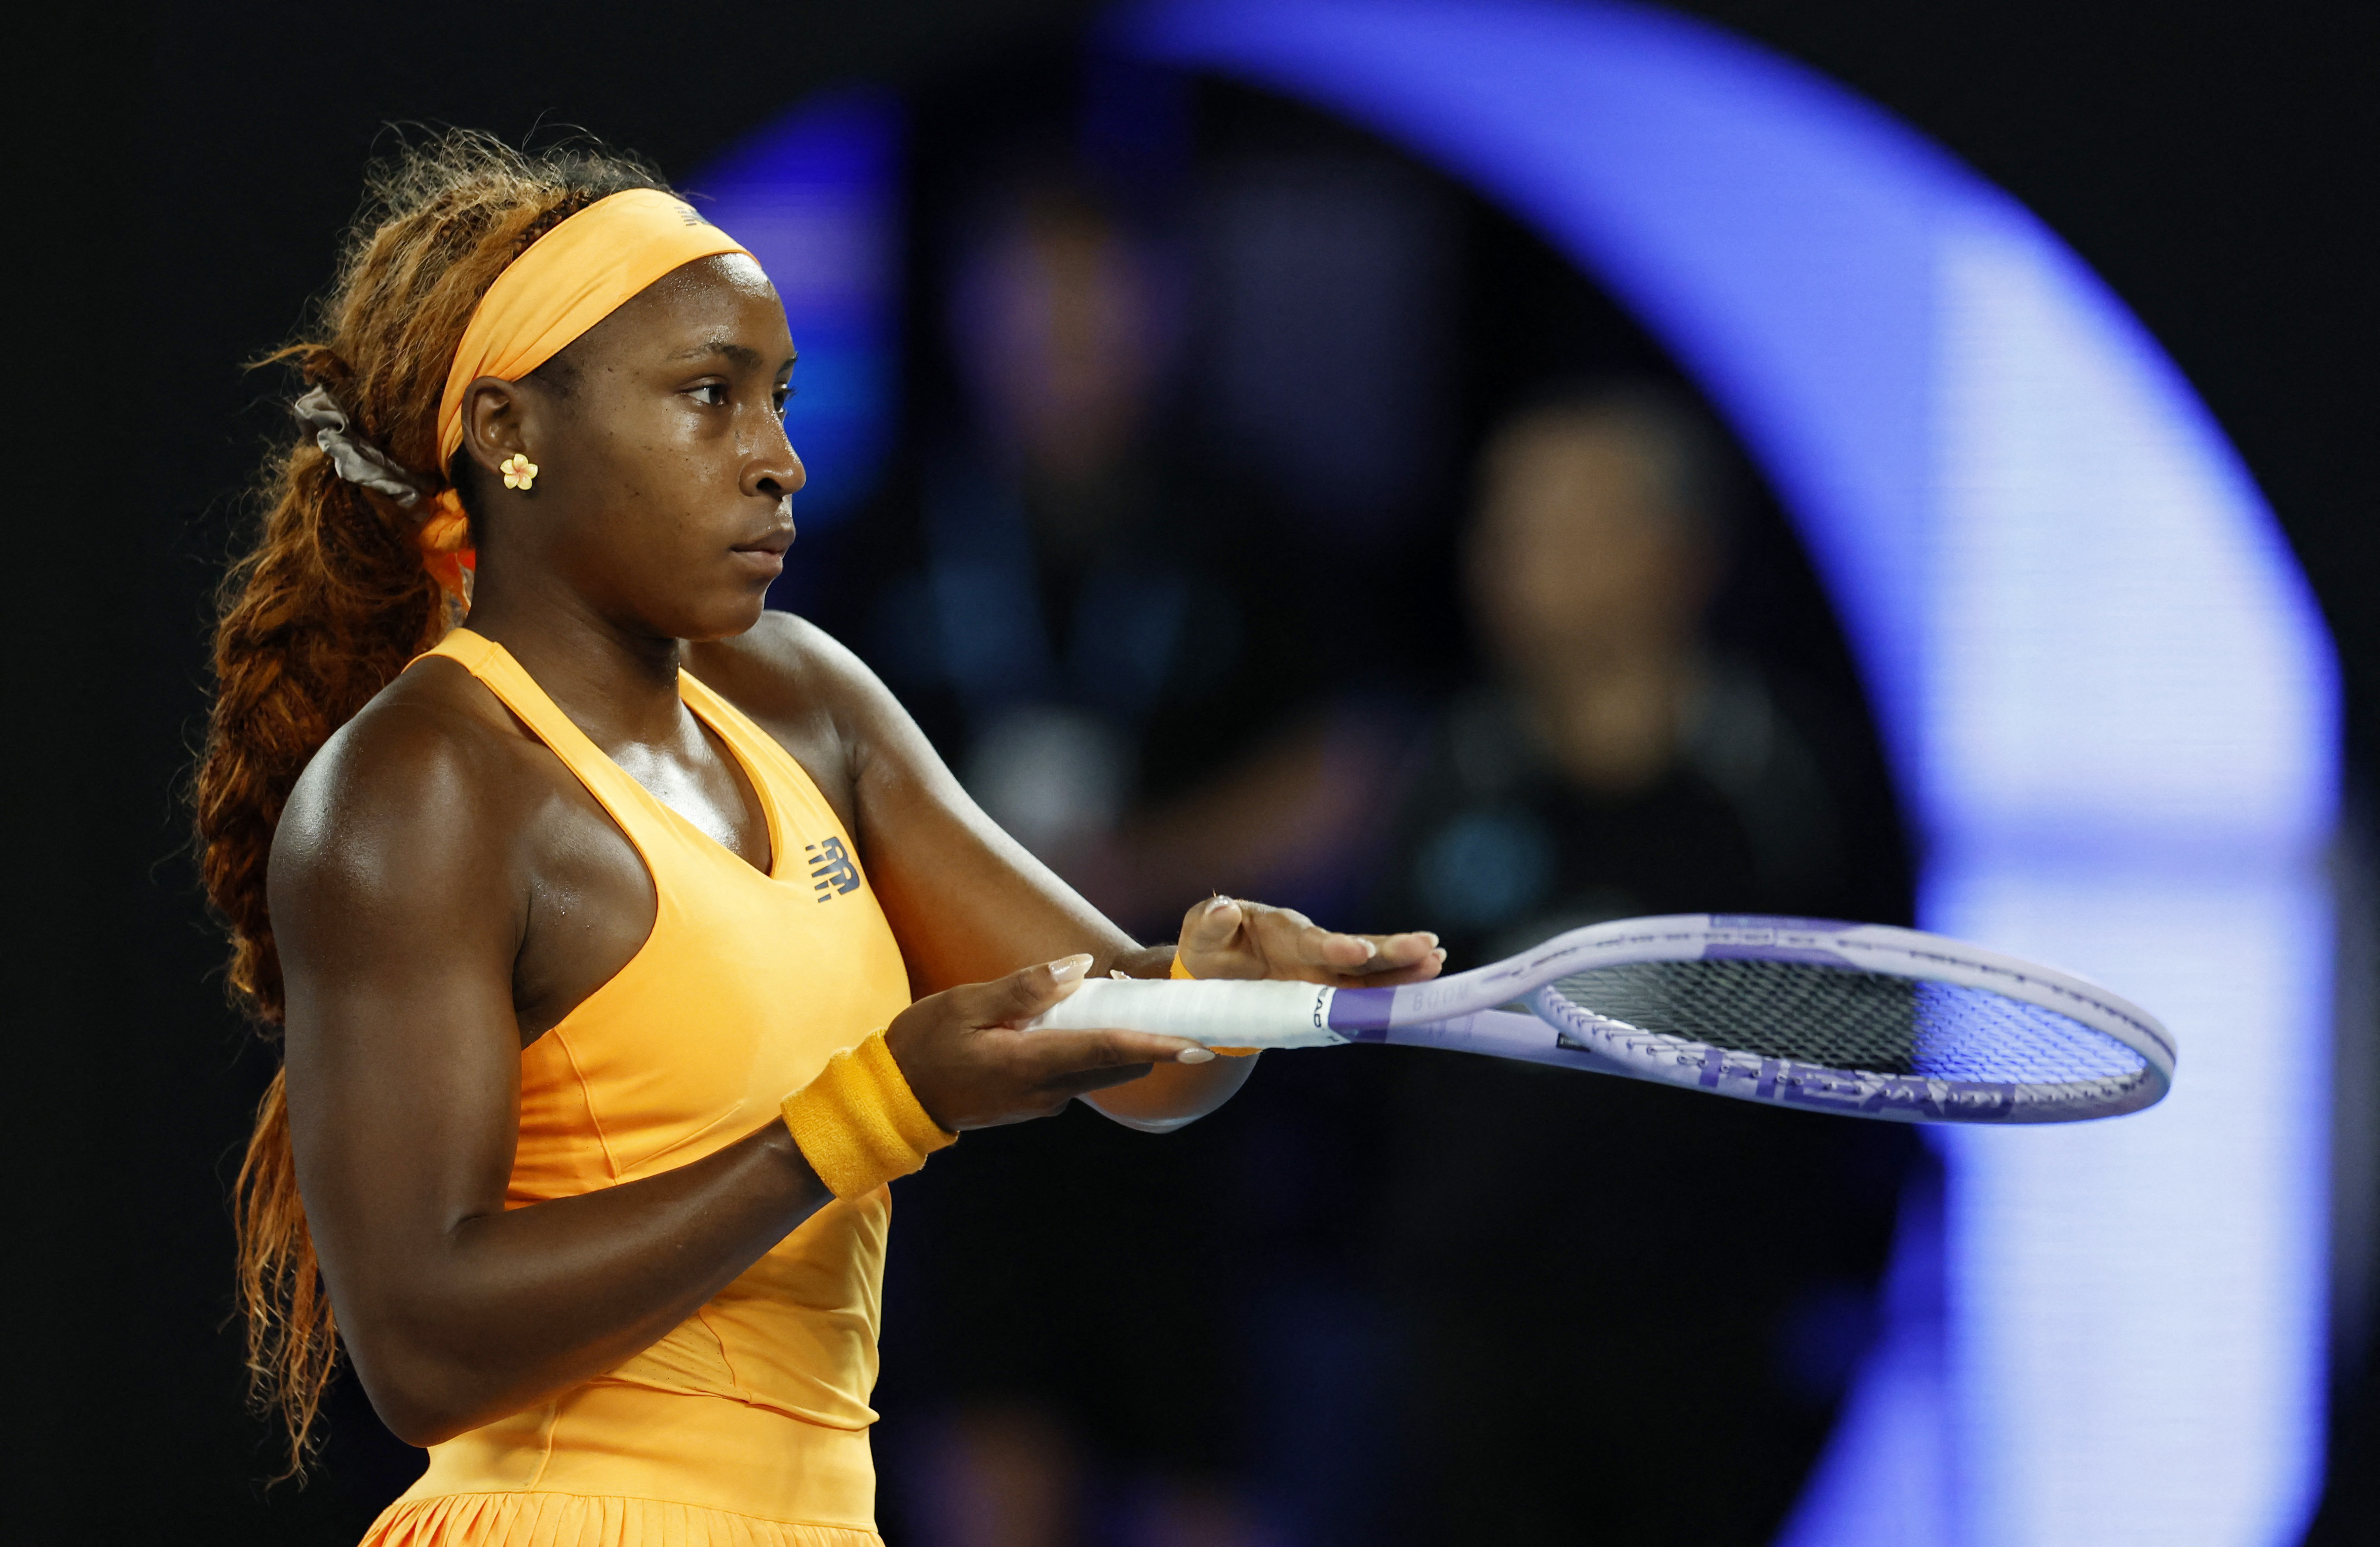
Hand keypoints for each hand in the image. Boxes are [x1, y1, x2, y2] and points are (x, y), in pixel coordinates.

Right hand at [884, 954, 1210, 1130]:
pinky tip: (1075, 1018)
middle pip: (1118, 1064)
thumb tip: (1079, 967)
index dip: (1158, 1045)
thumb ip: (1026, 987)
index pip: (1109, 1051)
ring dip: (1118, 1040)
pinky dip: (1090, 1048)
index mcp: (1031, 1064)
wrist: (895, 1098)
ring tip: (1114, 996)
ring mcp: (1043, 1101)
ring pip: (1101, 1070)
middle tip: (1154, 994)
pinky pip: (1078, 1072)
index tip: (1199, 1043)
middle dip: (1147, 1036)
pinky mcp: (1035, 1102)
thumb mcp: (966, 1004)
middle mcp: (1047, 1091)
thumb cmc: (924, 1044)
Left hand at [1175, 895, 1444, 986]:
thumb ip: (1210, 920)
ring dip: (1403, 970)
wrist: (1213, 972)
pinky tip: (1422, 995)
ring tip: (1438, 962)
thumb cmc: (1208, 946)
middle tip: (1429, 948)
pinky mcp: (1328, 993)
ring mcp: (1324, 972)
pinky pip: (1363, 996)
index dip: (1337, 947)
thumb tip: (1224, 910)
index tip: (1359, 949)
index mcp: (1284, 931)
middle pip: (1357, 952)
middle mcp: (1313, 949)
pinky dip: (1390, 995)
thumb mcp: (1199, 931)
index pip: (1314, 941)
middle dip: (1391, 952)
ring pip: (1370, 973)